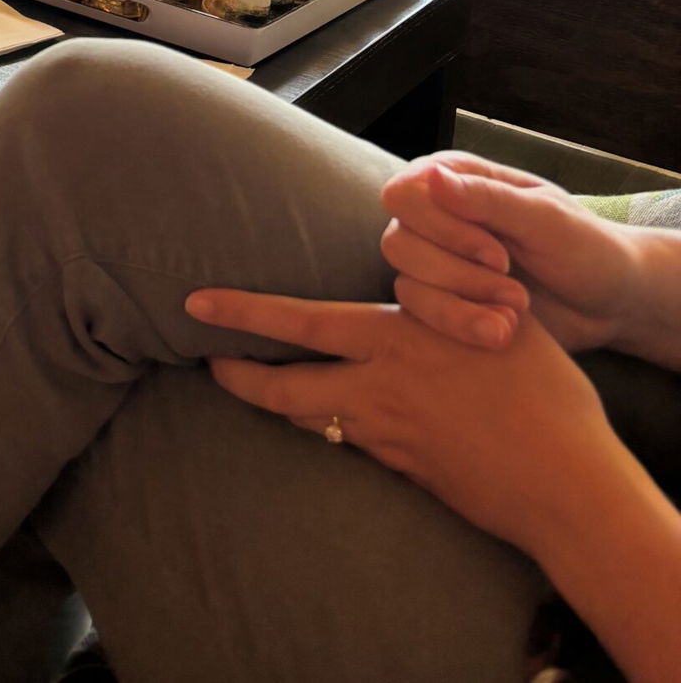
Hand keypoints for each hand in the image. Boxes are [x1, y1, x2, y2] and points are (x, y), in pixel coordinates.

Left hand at [187, 283, 620, 561]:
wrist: (566, 485)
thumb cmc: (544, 393)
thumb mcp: (499, 319)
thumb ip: (449, 298)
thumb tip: (429, 277)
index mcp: (394, 339)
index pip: (299, 320)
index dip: (242, 312)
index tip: (198, 303)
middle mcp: (377, 389)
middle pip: (282, 386)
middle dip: (237, 374)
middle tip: (207, 362)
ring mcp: (386, 438)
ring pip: (311, 418)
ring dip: (281, 403)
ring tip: (260, 386)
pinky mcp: (403, 473)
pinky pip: (353, 446)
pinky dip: (336, 429)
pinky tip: (339, 420)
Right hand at [380, 152, 642, 353]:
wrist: (608, 301)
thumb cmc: (584, 246)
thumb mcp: (544, 218)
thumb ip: (487, 198)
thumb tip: (431, 176)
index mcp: (456, 178)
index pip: (404, 193)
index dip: (440, 228)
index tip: (498, 254)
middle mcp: (435, 215)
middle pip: (399, 242)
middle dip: (459, 274)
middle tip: (516, 288)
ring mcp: (435, 260)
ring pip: (407, 282)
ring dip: (463, 305)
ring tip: (516, 315)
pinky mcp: (443, 300)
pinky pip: (421, 315)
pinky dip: (461, 326)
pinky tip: (503, 333)